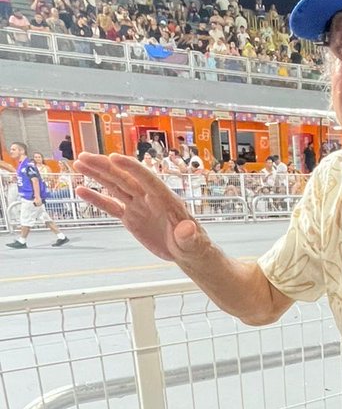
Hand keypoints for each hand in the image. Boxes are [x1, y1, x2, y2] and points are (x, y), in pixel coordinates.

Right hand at [73, 152, 208, 262]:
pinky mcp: (131, 217)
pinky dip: (96, 198)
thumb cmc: (193, 245)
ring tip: (79, 162)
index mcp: (165, 199)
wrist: (187, 251)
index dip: (131, 168)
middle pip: (125, 178)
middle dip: (104, 167)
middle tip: (84, 156)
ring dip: (97, 175)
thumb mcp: (192, 243)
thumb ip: (188, 235)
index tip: (113, 157)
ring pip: (115, 186)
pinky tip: (80, 190)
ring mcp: (138, 206)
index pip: (147, 179)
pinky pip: (111, 206)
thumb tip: (187, 228)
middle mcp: (149, 198)